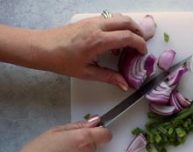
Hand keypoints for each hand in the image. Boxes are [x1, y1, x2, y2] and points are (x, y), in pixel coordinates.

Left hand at [30, 13, 146, 90]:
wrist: (42, 48)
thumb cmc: (61, 60)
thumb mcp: (87, 73)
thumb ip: (109, 77)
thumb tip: (124, 85)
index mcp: (98, 41)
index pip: (127, 37)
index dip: (139, 44)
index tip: (142, 52)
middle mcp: (97, 27)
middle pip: (127, 21)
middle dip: (138, 32)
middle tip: (141, 44)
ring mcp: (92, 21)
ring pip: (119, 17)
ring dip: (129, 26)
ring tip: (130, 41)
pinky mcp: (88, 20)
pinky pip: (110, 18)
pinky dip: (118, 26)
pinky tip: (114, 39)